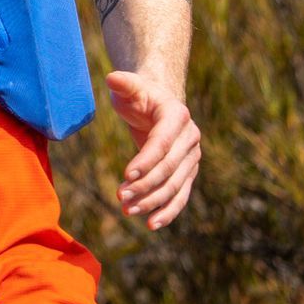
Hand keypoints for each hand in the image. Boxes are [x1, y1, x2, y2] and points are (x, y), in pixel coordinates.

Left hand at [106, 70, 199, 230]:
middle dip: (145, 185)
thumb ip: (124, 83)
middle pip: (168, 169)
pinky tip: (151, 224)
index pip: (162, 143)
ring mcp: (191, 158)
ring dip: (152, 201)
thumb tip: (112, 79)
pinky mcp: (187, 173)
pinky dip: (168, 212)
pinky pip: (180, 196)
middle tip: (120, 197)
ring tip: (128, 211)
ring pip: (174, 186)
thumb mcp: (131, 86)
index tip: (126, 175)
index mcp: (177, 117)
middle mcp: (190, 139)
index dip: (146, 160)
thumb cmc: (141, 95)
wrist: (158, 104)